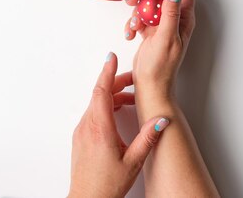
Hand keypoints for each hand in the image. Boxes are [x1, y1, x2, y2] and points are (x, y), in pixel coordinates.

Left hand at [69, 52, 169, 197]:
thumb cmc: (106, 186)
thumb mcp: (133, 161)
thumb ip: (148, 138)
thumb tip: (162, 120)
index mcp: (100, 128)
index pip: (102, 91)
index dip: (108, 72)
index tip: (112, 57)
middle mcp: (87, 126)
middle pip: (100, 94)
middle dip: (116, 82)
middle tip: (133, 80)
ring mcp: (81, 131)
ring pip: (96, 103)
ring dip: (112, 96)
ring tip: (131, 99)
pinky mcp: (80, 137)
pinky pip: (92, 113)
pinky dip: (105, 107)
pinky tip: (118, 114)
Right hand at [124, 0, 194, 103]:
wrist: (150, 86)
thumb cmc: (162, 68)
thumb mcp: (166, 38)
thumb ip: (170, 13)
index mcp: (185, 18)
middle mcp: (175, 18)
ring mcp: (162, 22)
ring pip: (149, 1)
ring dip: (138, 9)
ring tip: (133, 23)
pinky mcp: (151, 28)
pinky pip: (141, 15)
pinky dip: (133, 22)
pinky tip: (131, 33)